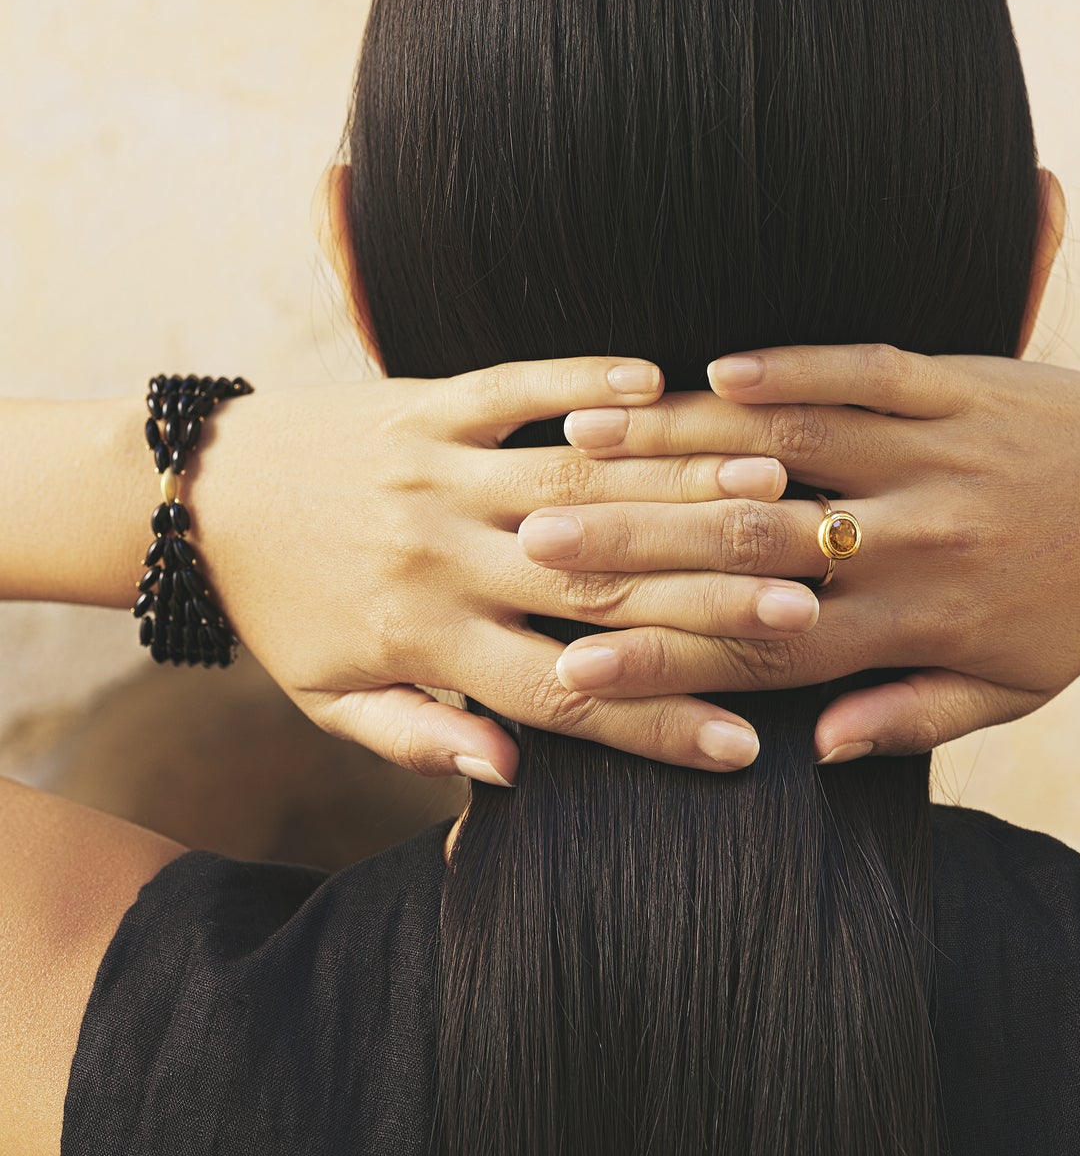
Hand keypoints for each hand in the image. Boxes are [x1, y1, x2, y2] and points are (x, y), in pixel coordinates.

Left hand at [191, 359, 818, 780]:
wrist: (200, 496)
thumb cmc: (282, 611)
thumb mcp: (332, 700)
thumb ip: (418, 738)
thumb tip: (509, 775)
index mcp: (423, 643)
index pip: (561, 697)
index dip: (656, 725)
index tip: (745, 750)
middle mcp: (441, 559)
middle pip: (594, 589)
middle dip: (705, 603)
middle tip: (802, 612)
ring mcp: (436, 475)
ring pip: (578, 485)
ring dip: (679, 488)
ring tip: (776, 496)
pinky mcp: (425, 404)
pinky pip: (517, 387)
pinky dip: (586, 380)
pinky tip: (664, 382)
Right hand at [521, 344, 1079, 760]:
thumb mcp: (1011, 691)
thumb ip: (910, 719)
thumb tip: (809, 750)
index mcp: (918, 624)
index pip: (765, 650)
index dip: (664, 662)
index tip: (571, 667)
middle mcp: (917, 540)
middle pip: (752, 544)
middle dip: (636, 545)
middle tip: (534, 543)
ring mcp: (937, 454)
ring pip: (790, 447)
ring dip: (681, 445)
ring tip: (582, 443)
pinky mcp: (960, 384)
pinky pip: (861, 370)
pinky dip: (787, 368)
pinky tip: (707, 368)